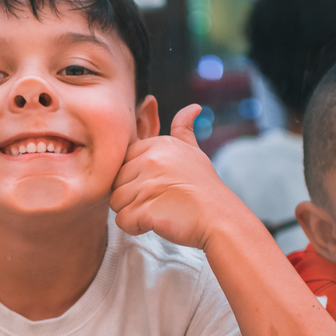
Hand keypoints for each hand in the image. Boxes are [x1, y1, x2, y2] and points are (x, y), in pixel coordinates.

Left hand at [111, 104, 245, 250]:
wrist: (220, 219)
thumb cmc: (205, 189)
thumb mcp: (194, 153)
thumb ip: (184, 130)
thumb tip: (192, 107)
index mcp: (158, 146)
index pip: (123, 161)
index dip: (134, 178)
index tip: (155, 186)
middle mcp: (151, 161)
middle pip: (116, 182)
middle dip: (131, 196)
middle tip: (156, 202)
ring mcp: (147, 185)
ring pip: (116, 202)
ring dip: (131, 212)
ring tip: (156, 211)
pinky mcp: (145, 209)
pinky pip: (122, 221)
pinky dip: (134, 227)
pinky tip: (154, 223)